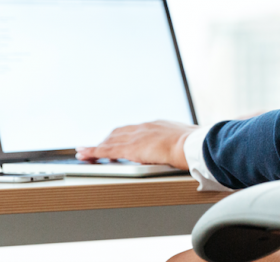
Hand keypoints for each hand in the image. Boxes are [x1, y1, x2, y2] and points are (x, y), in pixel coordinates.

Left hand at [76, 120, 194, 168]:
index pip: (135, 129)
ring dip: (96, 146)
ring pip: (109, 140)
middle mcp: (144, 127)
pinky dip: (93, 152)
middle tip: (98, 147)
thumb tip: (188, 149)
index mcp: (158, 125)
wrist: (192, 145)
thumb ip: (181, 144)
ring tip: (85, 152)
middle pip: (119, 132)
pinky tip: (84, 155)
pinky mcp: (129, 148)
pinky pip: (105, 150)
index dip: (124, 134)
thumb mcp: (187, 140)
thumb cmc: (195, 145)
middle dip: (107, 140)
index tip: (119, 138)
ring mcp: (136, 137)